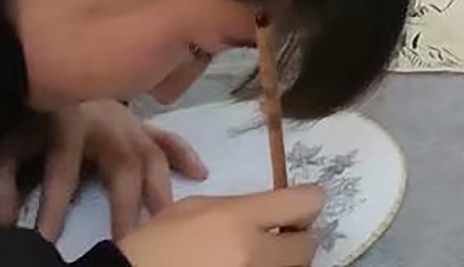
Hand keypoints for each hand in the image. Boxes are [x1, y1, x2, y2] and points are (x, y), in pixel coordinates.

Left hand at [0, 101, 203, 240]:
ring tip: (166, 221)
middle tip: (130, 240)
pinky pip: (167, 137)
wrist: (45, 65)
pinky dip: (183, 154)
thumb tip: (6, 223)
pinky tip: (199, 175)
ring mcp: (129, 120)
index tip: (50, 241)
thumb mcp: (7, 143)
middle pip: (124, 165)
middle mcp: (107, 121)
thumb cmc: (28, 114)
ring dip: (161, 189)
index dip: (55, 209)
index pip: (63, 173)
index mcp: (69, 123)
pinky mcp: (140, 121)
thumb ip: (2, 182)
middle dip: (127, 205)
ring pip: (152, 155)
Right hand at [118, 188, 325, 266]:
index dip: (307, 202)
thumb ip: (238, 208)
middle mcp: (253, 254)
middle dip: (298, 240)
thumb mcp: (193, 208)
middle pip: (309, 246)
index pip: (307, 203)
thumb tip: (270, 213)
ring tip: (256, 257)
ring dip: (282, 263)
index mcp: (239, 220)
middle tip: (279, 238)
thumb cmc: (155, 244)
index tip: (298, 207)